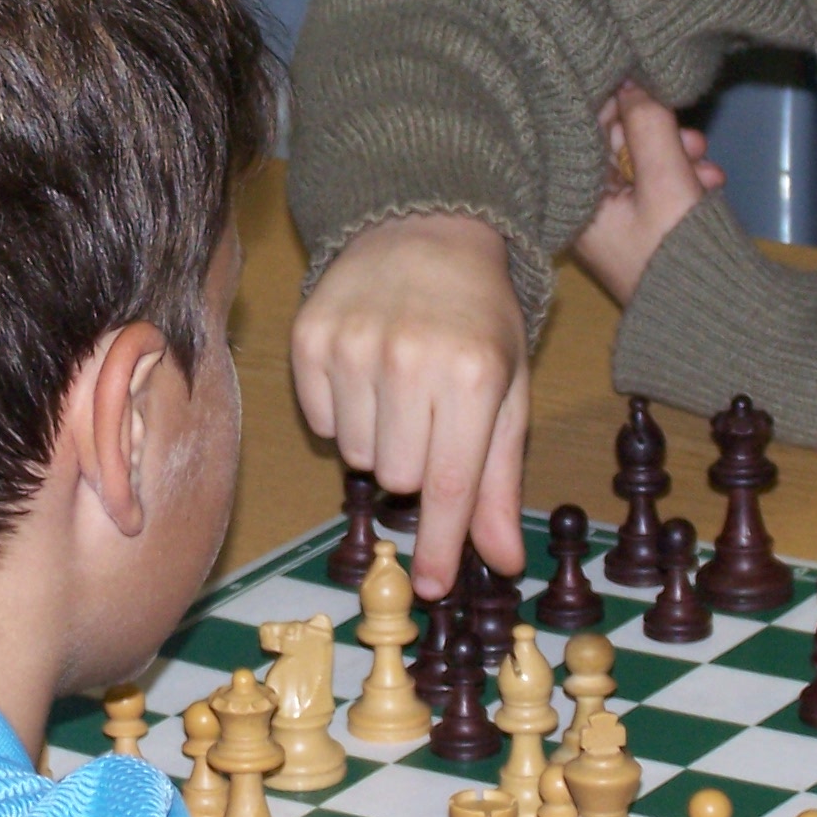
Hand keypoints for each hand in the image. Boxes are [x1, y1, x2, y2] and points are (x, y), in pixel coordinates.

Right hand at [291, 211, 530, 596]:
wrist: (422, 228)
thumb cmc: (477, 318)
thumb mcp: (507, 391)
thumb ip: (499, 479)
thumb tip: (501, 562)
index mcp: (473, 374)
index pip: (450, 483)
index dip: (440, 544)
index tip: (431, 588)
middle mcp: (408, 358)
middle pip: (397, 477)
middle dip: (416, 466)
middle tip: (431, 418)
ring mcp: (351, 345)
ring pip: (355, 455)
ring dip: (379, 439)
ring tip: (399, 390)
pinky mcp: (308, 337)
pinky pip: (321, 423)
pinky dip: (343, 413)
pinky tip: (365, 373)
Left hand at [572, 83, 723, 303]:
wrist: (714, 316)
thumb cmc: (678, 252)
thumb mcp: (665, 181)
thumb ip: (648, 125)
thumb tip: (631, 82)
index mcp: (572, 200)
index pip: (578, 132)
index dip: (612, 102)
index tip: (643, 83)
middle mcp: (584, 209)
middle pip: (610, 146)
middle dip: (654, 133)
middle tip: (689, 134)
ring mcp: (613, 221)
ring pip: (639, 164)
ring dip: (676, 155)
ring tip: (706, 166)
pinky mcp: (641, 229)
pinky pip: (655, 187)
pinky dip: (682, 178)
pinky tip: (710, 182)